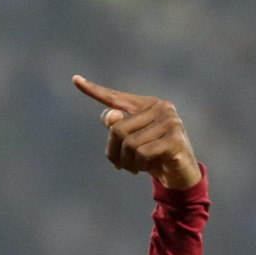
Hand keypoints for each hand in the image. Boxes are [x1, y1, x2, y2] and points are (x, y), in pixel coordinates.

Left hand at [72, 75, 201, 189]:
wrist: (180, 175)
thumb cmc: (153, 156)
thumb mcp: (131, 143)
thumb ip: (118, 128)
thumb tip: (110, 115)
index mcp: (147, 104)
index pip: (116, 98)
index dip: (94, 91)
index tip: (74, 79)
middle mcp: (161, 107)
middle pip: (117, 128)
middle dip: (114, 153)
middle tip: (120, 165)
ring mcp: (170, 121)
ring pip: (129, 144)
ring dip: (128, 162)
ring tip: (137, 167)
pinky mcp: (175, 139)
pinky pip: (142, 153)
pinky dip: (140, 165)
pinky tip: (149, 168)